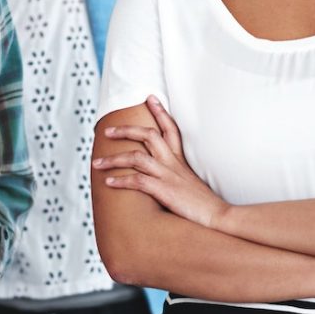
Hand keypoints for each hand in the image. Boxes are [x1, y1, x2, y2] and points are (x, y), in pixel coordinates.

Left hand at [95, 95, 230, 228]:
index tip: (150, 98)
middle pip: (148, 135)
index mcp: (181, 160)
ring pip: (136, 157)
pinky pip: (137, 180)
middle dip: (126, 130)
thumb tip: (167, 179)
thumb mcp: (191, 184)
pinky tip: (108, 182)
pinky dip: (121, 180)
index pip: (170, 129)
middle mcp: (173, 163)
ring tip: (96, 162)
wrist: (218, 216)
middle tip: (107, 130)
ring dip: (113, 159)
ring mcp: (168, 175)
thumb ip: (178, 177)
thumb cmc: (204, 204)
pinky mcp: (164, 190)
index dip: (160, 112)